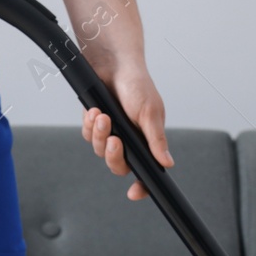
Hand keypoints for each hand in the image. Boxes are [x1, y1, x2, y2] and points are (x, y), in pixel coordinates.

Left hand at [81, 67, 172, 200]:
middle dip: (113, 155)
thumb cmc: (137, 85)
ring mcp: (111, 133)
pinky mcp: (95, 124)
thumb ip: (156, 140)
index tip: (133, 193)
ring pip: (100, 151)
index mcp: (146, 141)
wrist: (112, 63)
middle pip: (118, 165)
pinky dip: (90, 125)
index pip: (145, 171)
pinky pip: (88, 136)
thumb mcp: (150, 112)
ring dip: (99, 134)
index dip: (141, 185)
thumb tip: (168, 164)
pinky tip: (94, 111)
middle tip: (114, 139)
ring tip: (102, 115)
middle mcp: (129, 140)